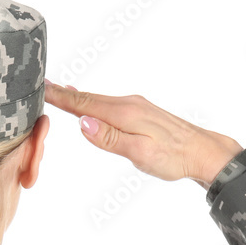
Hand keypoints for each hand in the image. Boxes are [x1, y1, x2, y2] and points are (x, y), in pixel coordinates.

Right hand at [43, 79, 243, 186]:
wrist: (203, 152)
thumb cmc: (174, 157)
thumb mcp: (139, 153)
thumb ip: (110, 138)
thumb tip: (83, 123)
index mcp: (124, 113)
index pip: (84, 104)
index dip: (61, 98)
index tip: (42, 89)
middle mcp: (129, 104)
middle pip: (89, 98)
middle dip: (65, 93)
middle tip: (42, 87)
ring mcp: (136, 106)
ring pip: (99, 100)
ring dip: (78, 97)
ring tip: (60, 93)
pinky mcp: (142, 112)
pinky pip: (110, 103)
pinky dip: (94, 102)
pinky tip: (91, 103)